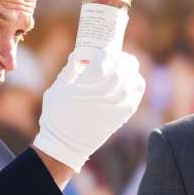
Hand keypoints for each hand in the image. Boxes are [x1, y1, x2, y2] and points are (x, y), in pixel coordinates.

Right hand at [33, 47, 144, 172]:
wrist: (65, 145)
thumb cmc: (57, 115)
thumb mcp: (57, 89)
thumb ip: (69, 70)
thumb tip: (78, 56)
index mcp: (87, 83)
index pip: (105, 59)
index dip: (108, 51)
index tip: (107, 49)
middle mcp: (104, 92)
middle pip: (123, 68)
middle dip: (122, 58)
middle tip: (119, 56)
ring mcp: (115, 105)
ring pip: (133, 80)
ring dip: (131, 71)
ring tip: (127, 68)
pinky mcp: (121, 116)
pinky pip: (136, 96)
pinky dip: (136, 86)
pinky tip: (130, 82)